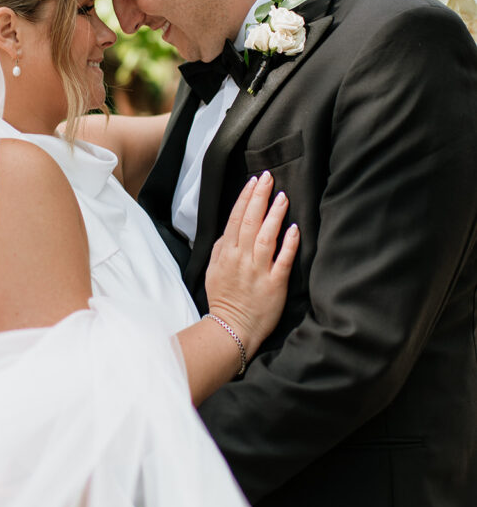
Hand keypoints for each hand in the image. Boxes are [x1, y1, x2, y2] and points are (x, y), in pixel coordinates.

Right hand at [204, 172, 298, 352]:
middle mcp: (241, 258)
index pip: (236, 218)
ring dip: (274, 214)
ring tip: (283, 196)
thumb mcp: (213, 269)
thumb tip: (230, 229)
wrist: (231, 328)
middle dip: (260, 196)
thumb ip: (221, 247)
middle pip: (250, 221)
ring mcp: (258, 270)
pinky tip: (294, 228)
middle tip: (269, 178)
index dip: (245, 197)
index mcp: (226, 253)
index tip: (254, 181)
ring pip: (266, 236)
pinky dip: (288, 243)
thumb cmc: (223, 298)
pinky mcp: (274, 284)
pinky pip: (283, 260)